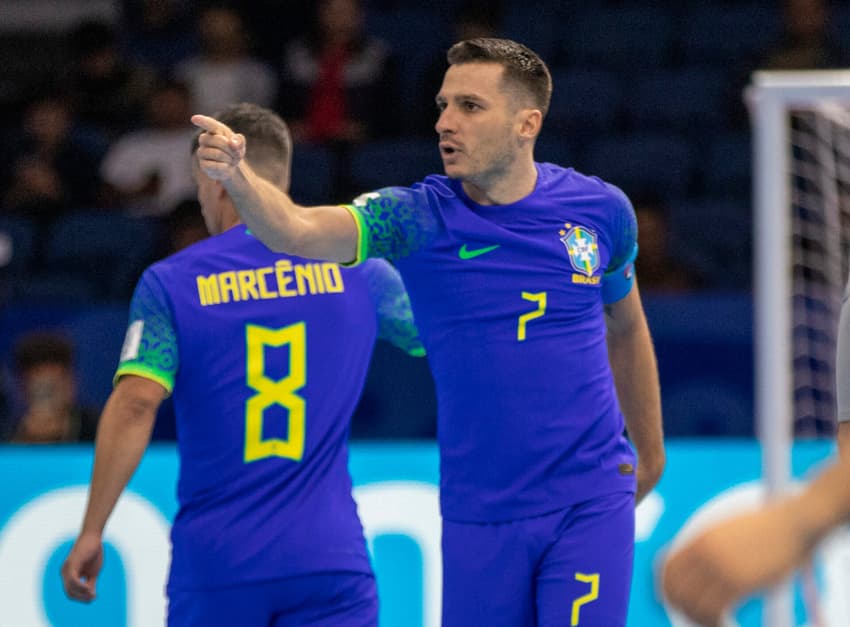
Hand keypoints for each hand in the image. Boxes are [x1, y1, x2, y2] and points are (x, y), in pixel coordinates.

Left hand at [61, 532, 103, 602]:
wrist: (93, 537)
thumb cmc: (93, 552)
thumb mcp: (93, 572)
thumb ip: (90, 583)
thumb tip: (91, 596)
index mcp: (68, 575)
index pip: (71, 592)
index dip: (81, 598)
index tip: (92, 599)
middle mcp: (64, 572)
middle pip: (69, 592)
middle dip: (81, 598)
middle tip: (92, 599)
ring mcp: (66, 568)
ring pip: (70, 588)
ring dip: (82, 594)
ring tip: (92, 594)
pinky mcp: (71, 564)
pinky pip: (73, 580)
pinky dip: (80, 586)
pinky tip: (89, 588)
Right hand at [190, 114, 246, 181]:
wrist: (230, 166)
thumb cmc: (233, 151)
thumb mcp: (240, 144)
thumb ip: (239, 141)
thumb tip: (232, 143)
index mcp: (214, 130)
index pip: (208, 124)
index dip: (202, 121)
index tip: (194, 119)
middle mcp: (204, 139)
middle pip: (218, 140)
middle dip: (231, 149)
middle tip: (236, 154)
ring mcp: (201, 152)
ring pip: (218, 154)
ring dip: (230, 158)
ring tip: (231, 160)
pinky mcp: (203, 165)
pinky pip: (215, 166)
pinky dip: (225, 167)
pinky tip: (226, 167)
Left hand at [662, 501, 809, 624]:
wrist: (792, 523)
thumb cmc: (765, 529)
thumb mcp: (728, 531)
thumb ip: (708, 547)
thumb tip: (699, 573)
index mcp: (699, 538)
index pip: (666, 567)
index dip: (666, 588)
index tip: (674, 602)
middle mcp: (704, 552)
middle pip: (675, 588)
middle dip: (682, 608)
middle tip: (699, 619)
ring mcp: (720, 566)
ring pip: (693, 603)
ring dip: (701, 620)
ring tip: (717, 624)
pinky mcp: (739, 581)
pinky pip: (714, 610)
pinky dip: (716, 623)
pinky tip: (729, 625)